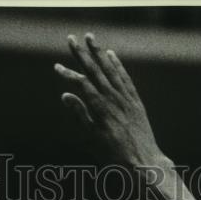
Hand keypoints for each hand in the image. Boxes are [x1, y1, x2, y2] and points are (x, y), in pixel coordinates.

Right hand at [55, 33, 162, 167]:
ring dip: (99, 52)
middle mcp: (113, 98)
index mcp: (100, 107)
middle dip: (82, 53)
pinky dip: (117, 65)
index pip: (81, 83)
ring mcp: (126, 97)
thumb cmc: (115, 155)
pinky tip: (111, 55)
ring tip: (90, 38)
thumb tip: (66, 96)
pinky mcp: (135, 101)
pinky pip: (125, 77)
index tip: (56, 66)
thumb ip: (80, 115)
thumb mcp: (93, 139)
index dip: (68, 73)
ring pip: (110, 69)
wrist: (144, 162)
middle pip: (95, 70)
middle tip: (71, 38)